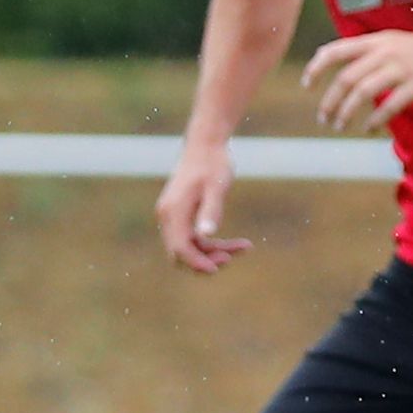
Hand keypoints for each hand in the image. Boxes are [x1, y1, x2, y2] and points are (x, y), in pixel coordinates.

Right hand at [157, 139, 248, 273]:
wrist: (205, 144)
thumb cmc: (213, 163)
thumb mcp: (217, 186)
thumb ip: (211, 210)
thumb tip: (206, 234)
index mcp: (172, 211)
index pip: (179, 248)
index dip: (197, 262)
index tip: (218, 268)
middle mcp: (167, 216)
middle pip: (181, 253)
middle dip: (206, 259)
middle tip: (234, 255)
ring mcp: (173, 216)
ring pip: (190, 247)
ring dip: (214, 252)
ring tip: (244, 247)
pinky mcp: (182, 215)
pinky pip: (194, 238)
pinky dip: (213, 243)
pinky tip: (239, 243)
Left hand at [305, 25, 412, 134]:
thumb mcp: (388, 41)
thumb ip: (362, 51)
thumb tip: (329, 61)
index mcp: (373, 42)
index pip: (335, 51)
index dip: (316, 68)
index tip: (306, 85)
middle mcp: (384, 53)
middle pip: (347, 78)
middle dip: (330, 101)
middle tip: (323, 118)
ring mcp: (401, 69)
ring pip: (364, 92)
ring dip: (347, 112)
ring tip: (339, 126)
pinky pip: (390, 105)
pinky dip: (376, 119)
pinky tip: (368, 129)